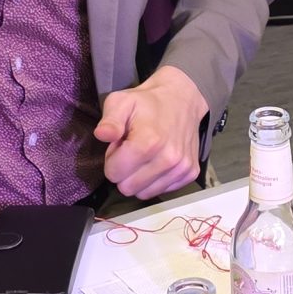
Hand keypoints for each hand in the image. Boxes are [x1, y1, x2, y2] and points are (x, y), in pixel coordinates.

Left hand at [95, 68, 207, 199]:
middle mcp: (168, 158)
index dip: (112, 160)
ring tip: (145, 155)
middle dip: (125, 171)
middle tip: (131, 151)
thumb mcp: (121, 102)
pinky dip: (155, 180)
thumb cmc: (147, 102)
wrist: (181, 99)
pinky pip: (161, 191)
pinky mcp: (190, 174)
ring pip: (144, 193)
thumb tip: (102, 135)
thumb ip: (109, 120)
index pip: (114, 174)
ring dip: (140, 177)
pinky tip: (157, 160)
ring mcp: (182, 167)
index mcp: (148, 142)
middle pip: (127, 188)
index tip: (121, 145)